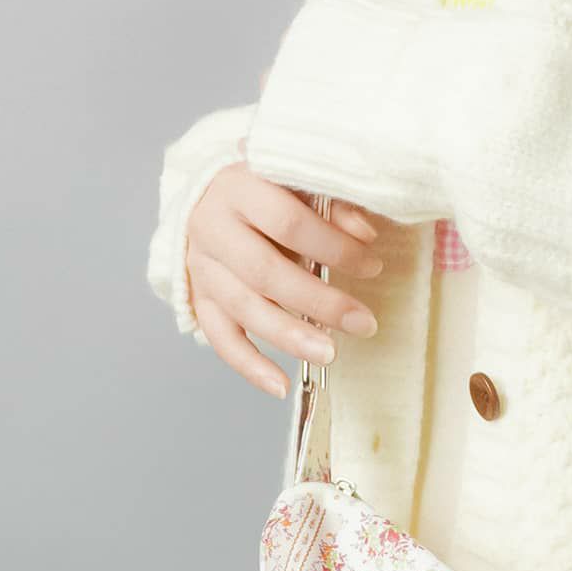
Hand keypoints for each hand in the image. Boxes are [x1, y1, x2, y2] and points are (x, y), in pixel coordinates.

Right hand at [186, 161, 383, 397]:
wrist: (212, 197)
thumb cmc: (271, 191)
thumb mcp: (299, 183)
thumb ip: (332, 204)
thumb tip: (365, 234)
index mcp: (238, 187)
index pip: (288, 222)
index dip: (334, 247)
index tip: (373, 267)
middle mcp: (212, 227)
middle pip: (265, 272)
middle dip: (319, 302)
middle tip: (363, 324)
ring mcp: (201, 266)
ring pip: (243, 308)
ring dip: (289, 336)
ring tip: (330, 356)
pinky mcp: (199, 298)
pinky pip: (221, 338)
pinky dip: (250, 366)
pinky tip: (280, 387)